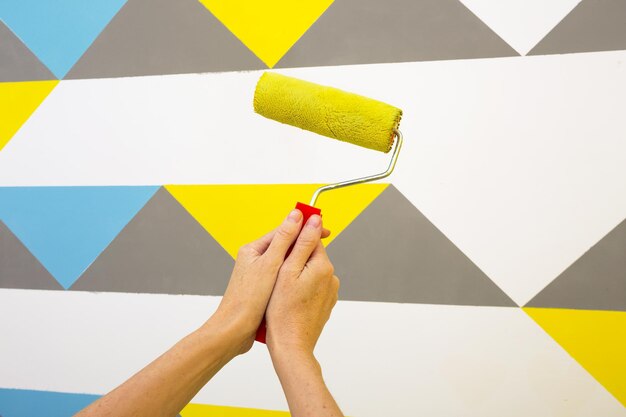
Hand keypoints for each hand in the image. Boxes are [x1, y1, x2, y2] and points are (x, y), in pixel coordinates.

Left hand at [210, 210, 330, 354]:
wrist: (235, 330)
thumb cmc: (248, 299)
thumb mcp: (270, 264)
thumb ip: (284, 239)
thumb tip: (296, 215)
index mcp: (253, 249)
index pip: (283, 231)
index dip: (304, 228)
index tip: (323, 229)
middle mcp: (255, 260)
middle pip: (285, 246)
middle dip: (303, 244)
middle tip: (323, 245)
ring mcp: (259, 275)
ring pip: (285, 262)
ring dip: (299, 261)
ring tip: (316, 263)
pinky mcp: (263, 289)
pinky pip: (282, 277)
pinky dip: (293, 276)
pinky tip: (302, 281)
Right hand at [266, 215, 339, 356]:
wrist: (291, 346)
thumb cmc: (283, 311)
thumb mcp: (287, 271)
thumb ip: (301, 243)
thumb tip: (313, 219)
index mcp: (323, 266)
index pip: (312, 238)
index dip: (295, 237)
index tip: (282, 242)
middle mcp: (331, 277)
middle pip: (310, 255)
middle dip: (294, 259)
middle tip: (275, 272)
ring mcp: (330, 292)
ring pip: (310, 272)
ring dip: (296, 274)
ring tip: (279, 289)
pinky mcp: (325, 304)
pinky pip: (311, 288)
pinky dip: (300, 289)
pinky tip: (287, 300)